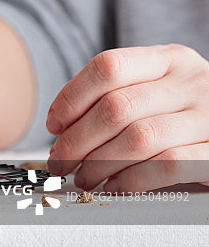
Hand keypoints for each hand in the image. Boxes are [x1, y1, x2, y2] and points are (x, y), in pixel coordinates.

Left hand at [45, 44, 208, 192]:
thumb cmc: (189, 115)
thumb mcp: (161, 91)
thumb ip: (121, 98)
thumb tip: (63, 129)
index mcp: (170, 59)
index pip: (109, 67)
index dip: (72, 97)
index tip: (55, 124)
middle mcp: (192, 81)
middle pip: (116, 106)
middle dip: (78, 139)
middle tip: (61, 161)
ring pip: (138, 138)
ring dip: (99, 164)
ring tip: (84, 178)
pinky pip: (167, 166)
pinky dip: (132, 180)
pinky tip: (115, 187)